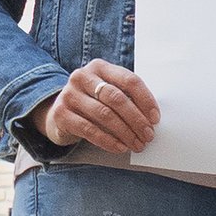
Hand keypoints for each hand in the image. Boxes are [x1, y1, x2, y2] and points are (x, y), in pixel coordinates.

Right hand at [35, 60, 159, 153]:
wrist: (60, 114)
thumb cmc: (93, 103)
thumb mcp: (108, 93)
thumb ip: (127, 97)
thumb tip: (152, 119)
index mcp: (100, 67)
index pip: (129, 80)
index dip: (145, 100)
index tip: (155, 118)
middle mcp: (82, 77)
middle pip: (117, 98)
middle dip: (136, 119)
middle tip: (148, 135)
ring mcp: (69, 94)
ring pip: (104, 115)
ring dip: (125, 133)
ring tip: (137, 144)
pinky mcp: (61, 114)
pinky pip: (90, 130)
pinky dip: (108, 141)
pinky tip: (120, 147)